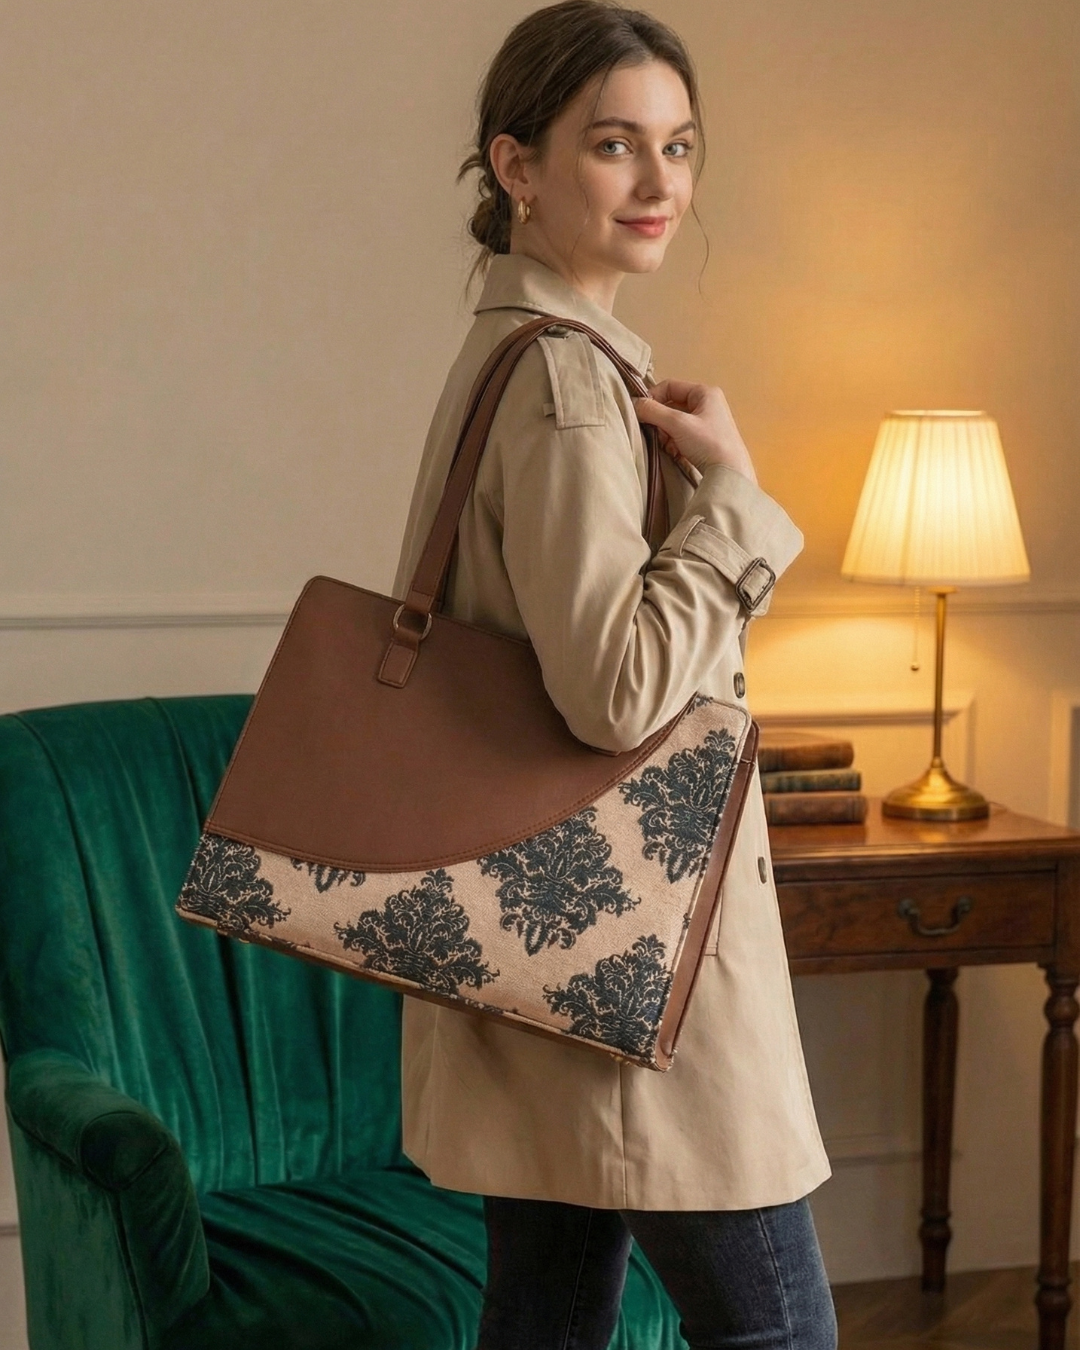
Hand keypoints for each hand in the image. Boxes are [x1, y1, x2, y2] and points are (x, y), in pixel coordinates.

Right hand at [633, 379, 757, 483]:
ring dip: (666, 433)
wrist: (729, 473)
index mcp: (704, 393)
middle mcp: (707, 404)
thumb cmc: (709, 444)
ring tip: (669, 445)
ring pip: (675, 421)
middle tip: (657, 433)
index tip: (642, 413)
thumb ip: (653, 411)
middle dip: (660, 420)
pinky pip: (681, 434)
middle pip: (671, 405)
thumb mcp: (678, 424)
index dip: (653, 397)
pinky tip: (676, 452)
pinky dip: (674, 442)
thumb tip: (634, 404)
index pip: (670, 386)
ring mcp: (707, 422)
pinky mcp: (705, 439)